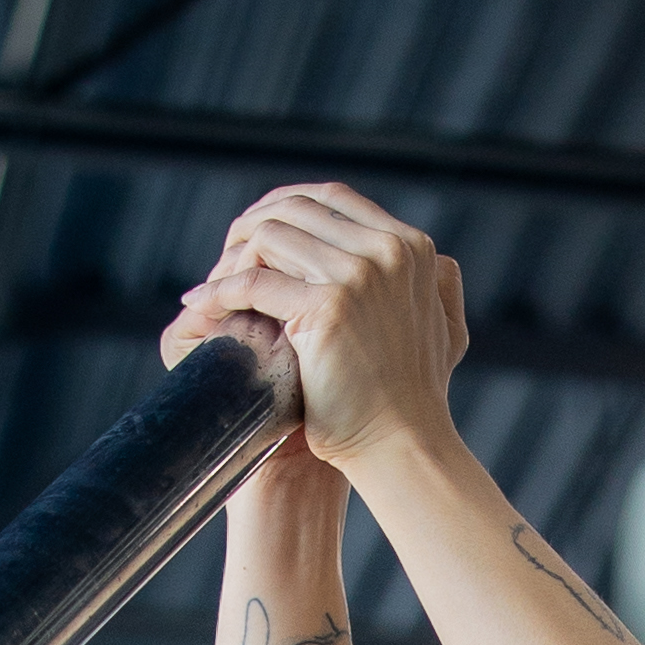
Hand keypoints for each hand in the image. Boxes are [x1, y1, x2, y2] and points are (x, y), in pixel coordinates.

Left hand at [163, 184, 467, 481]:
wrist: (405, 446)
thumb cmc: (416, 400)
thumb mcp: (444, 327)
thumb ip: (437, 285)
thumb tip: (436, 258)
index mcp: (409, 247)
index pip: (331, 198)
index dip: (283, 207)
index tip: (255, 234)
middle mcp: (387, 251)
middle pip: (294, 209)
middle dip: (250, 229)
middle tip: (224, 261)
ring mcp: (358, 277)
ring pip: (269, 238)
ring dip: (232, 259)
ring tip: (213, 289)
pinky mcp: (326, 308)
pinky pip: (253, 283)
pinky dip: (219, 291)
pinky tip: (201, 305)